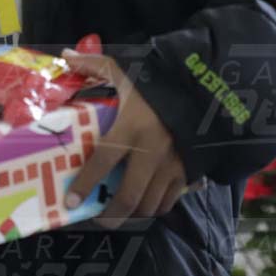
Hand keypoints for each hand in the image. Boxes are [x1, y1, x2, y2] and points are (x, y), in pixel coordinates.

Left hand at [61, 49, 186, 227]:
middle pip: (129, 195)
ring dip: (133, 213)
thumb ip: (95, 65)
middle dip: (111, 213)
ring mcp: (173, 164)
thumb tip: (65, 57)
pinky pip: (170, 199)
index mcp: (131, 126)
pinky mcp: (189, 170)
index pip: (102, 161)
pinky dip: (156, 207)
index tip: (70, 200)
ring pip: (150, 203)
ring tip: (118, 213)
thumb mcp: (127, 69)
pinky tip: (144, 203)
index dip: (85, 183)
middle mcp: (152, 151)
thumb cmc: (160, 81)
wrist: (209, 87)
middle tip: (97, 218)